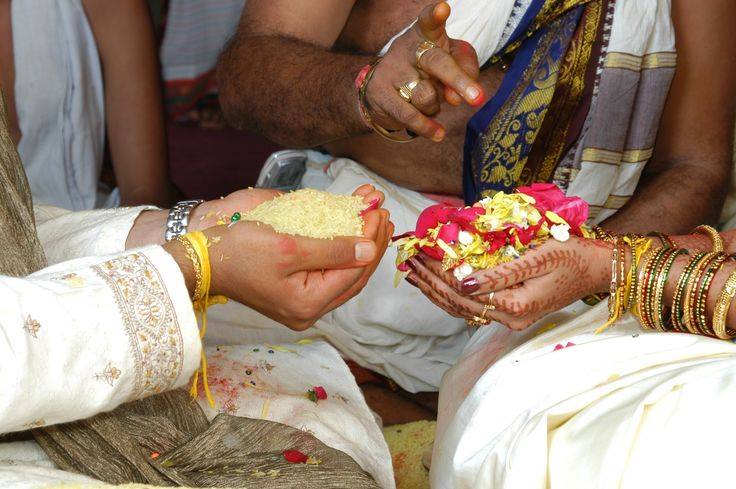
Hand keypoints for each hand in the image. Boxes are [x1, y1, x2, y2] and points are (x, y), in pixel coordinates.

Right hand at [204, 186, 390, 329]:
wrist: (203, 262)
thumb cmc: (239, 251)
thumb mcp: (288, 246)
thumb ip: (332, 249)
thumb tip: (368, 249)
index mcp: (308, 303)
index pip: (354, 270)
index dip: (371, 239)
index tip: (378, 210)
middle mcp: (309, 311)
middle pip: (354, 276)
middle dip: (371, 243)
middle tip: (381, 213)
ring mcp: (303, 306)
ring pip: (345, 276)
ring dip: (361, 247)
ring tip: (374, 221)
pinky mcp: (297, 295)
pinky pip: (330, 275)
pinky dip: (344, 253)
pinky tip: (353, 236)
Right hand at [365, 1, 482, 141]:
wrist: (383, 89)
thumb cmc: (427, 70)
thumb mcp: (452, 62)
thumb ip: (464, 71)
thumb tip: (457, 98)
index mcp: (425, 34)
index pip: (429, 21)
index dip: (435, 15)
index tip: (443, 8)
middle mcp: (407, 48)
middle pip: (436, 62)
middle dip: (457, 80)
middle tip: (476, 98)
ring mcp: (391, 71)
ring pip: (427, 96)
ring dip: (436, 106)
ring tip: (429, 101)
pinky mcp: (380, 93)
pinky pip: (409, 115)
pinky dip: (427, 127)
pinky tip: (438, 134)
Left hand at [405, 237, 611, 329]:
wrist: (597, 269)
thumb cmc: (572, 257)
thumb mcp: (538, 258)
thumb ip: (500, 274)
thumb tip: (464, 282)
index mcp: (515, 306)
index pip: (463, 291)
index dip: (438, 272)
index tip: (418, 253)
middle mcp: (509, 319)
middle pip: (457, 303)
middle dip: (429, 281)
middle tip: (407, 261)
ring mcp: (510, 319)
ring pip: (461, 309)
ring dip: (435, 290)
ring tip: (413, 273)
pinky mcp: (511, 313)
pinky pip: (472, 307)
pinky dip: (450, 295)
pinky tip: (436, 284)